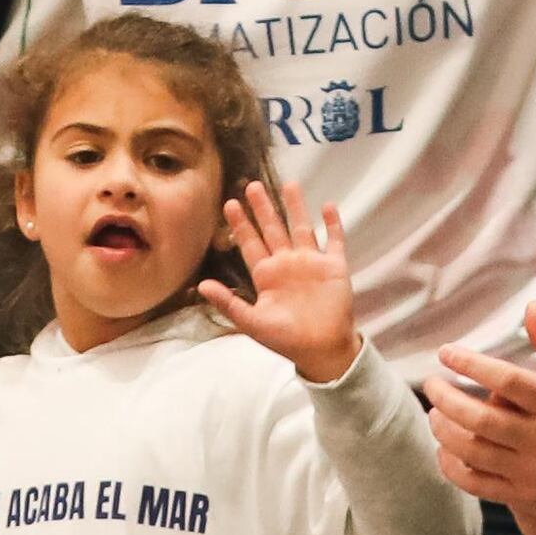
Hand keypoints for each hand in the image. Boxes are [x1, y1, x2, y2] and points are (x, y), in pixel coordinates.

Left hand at [197, 181, 362, 380]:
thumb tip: (201, 285)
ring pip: (302, 227)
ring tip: (290, 184)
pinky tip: (328, 206)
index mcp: (266, 275)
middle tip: (251, 184)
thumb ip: (228, 303)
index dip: (240, 224)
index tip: (229, 203)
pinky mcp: (334, 267)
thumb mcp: (252, 322)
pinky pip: (334, 240)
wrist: (321, 350)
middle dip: (263, 207)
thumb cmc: (285, 339)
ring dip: (296, 207)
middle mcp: (287, 263)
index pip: (251, 243)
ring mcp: (311, 263)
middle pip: (273, 228)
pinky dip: (332, 224)